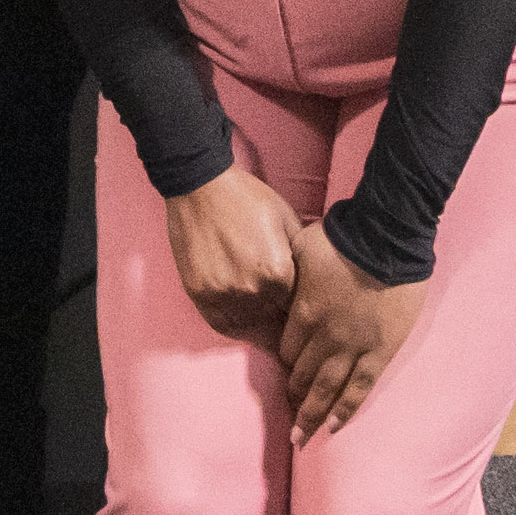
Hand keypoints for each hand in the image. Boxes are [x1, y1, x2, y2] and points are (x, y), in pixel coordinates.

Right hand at [161, 168, 307, 346]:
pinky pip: (223, 325)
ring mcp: (222, 295)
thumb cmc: (248, 198)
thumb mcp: (287, 221)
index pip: (299, 309)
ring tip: (270, 325)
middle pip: (276, 323)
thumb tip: (315, 281)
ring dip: (262, 328)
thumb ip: (301, 257)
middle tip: (292, 324)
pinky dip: (237, 328)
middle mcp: (251, 290)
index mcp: (278, 273)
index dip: (304, 311)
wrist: (200, 185)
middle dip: (285, 322)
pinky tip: (246, 323)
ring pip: (251, 329)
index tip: (308, 314)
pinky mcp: (199, 294)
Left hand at [276, 239, 434, 435]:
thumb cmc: (342, 236)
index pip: (285, 350)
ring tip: (302, 438)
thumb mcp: (300, 249)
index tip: (284, 375)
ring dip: (312, 415)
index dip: (283, 364)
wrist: (388, 237)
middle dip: (294, 397)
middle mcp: (324, 336)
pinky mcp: (382, 350)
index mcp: (303, 312)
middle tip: (288, 417)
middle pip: (302, 375)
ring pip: (328, 390)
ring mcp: (354, 346)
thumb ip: (288, 270)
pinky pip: (360, 387)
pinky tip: (334, 427)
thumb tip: (274, 271)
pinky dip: (346, 409)